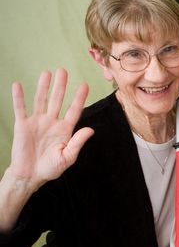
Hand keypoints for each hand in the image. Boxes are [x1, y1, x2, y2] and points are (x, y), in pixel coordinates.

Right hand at [8, 69, 93, 187]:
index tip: (85, 85)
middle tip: (63, 71)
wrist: (30, 175)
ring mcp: (37, 122)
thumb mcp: (67, 157)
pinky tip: (18, 85)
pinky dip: (19, 97)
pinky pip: (20, 109)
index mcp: (65, 130)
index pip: (74, 110)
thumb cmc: (51, 168)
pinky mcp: (22, 125)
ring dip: (43, 87)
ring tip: (46, 73)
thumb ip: (77, 142)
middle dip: (60, 86)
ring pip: (41, 100)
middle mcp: (52, 122)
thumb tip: (91, 129)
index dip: (79, 98)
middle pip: (57, 100)